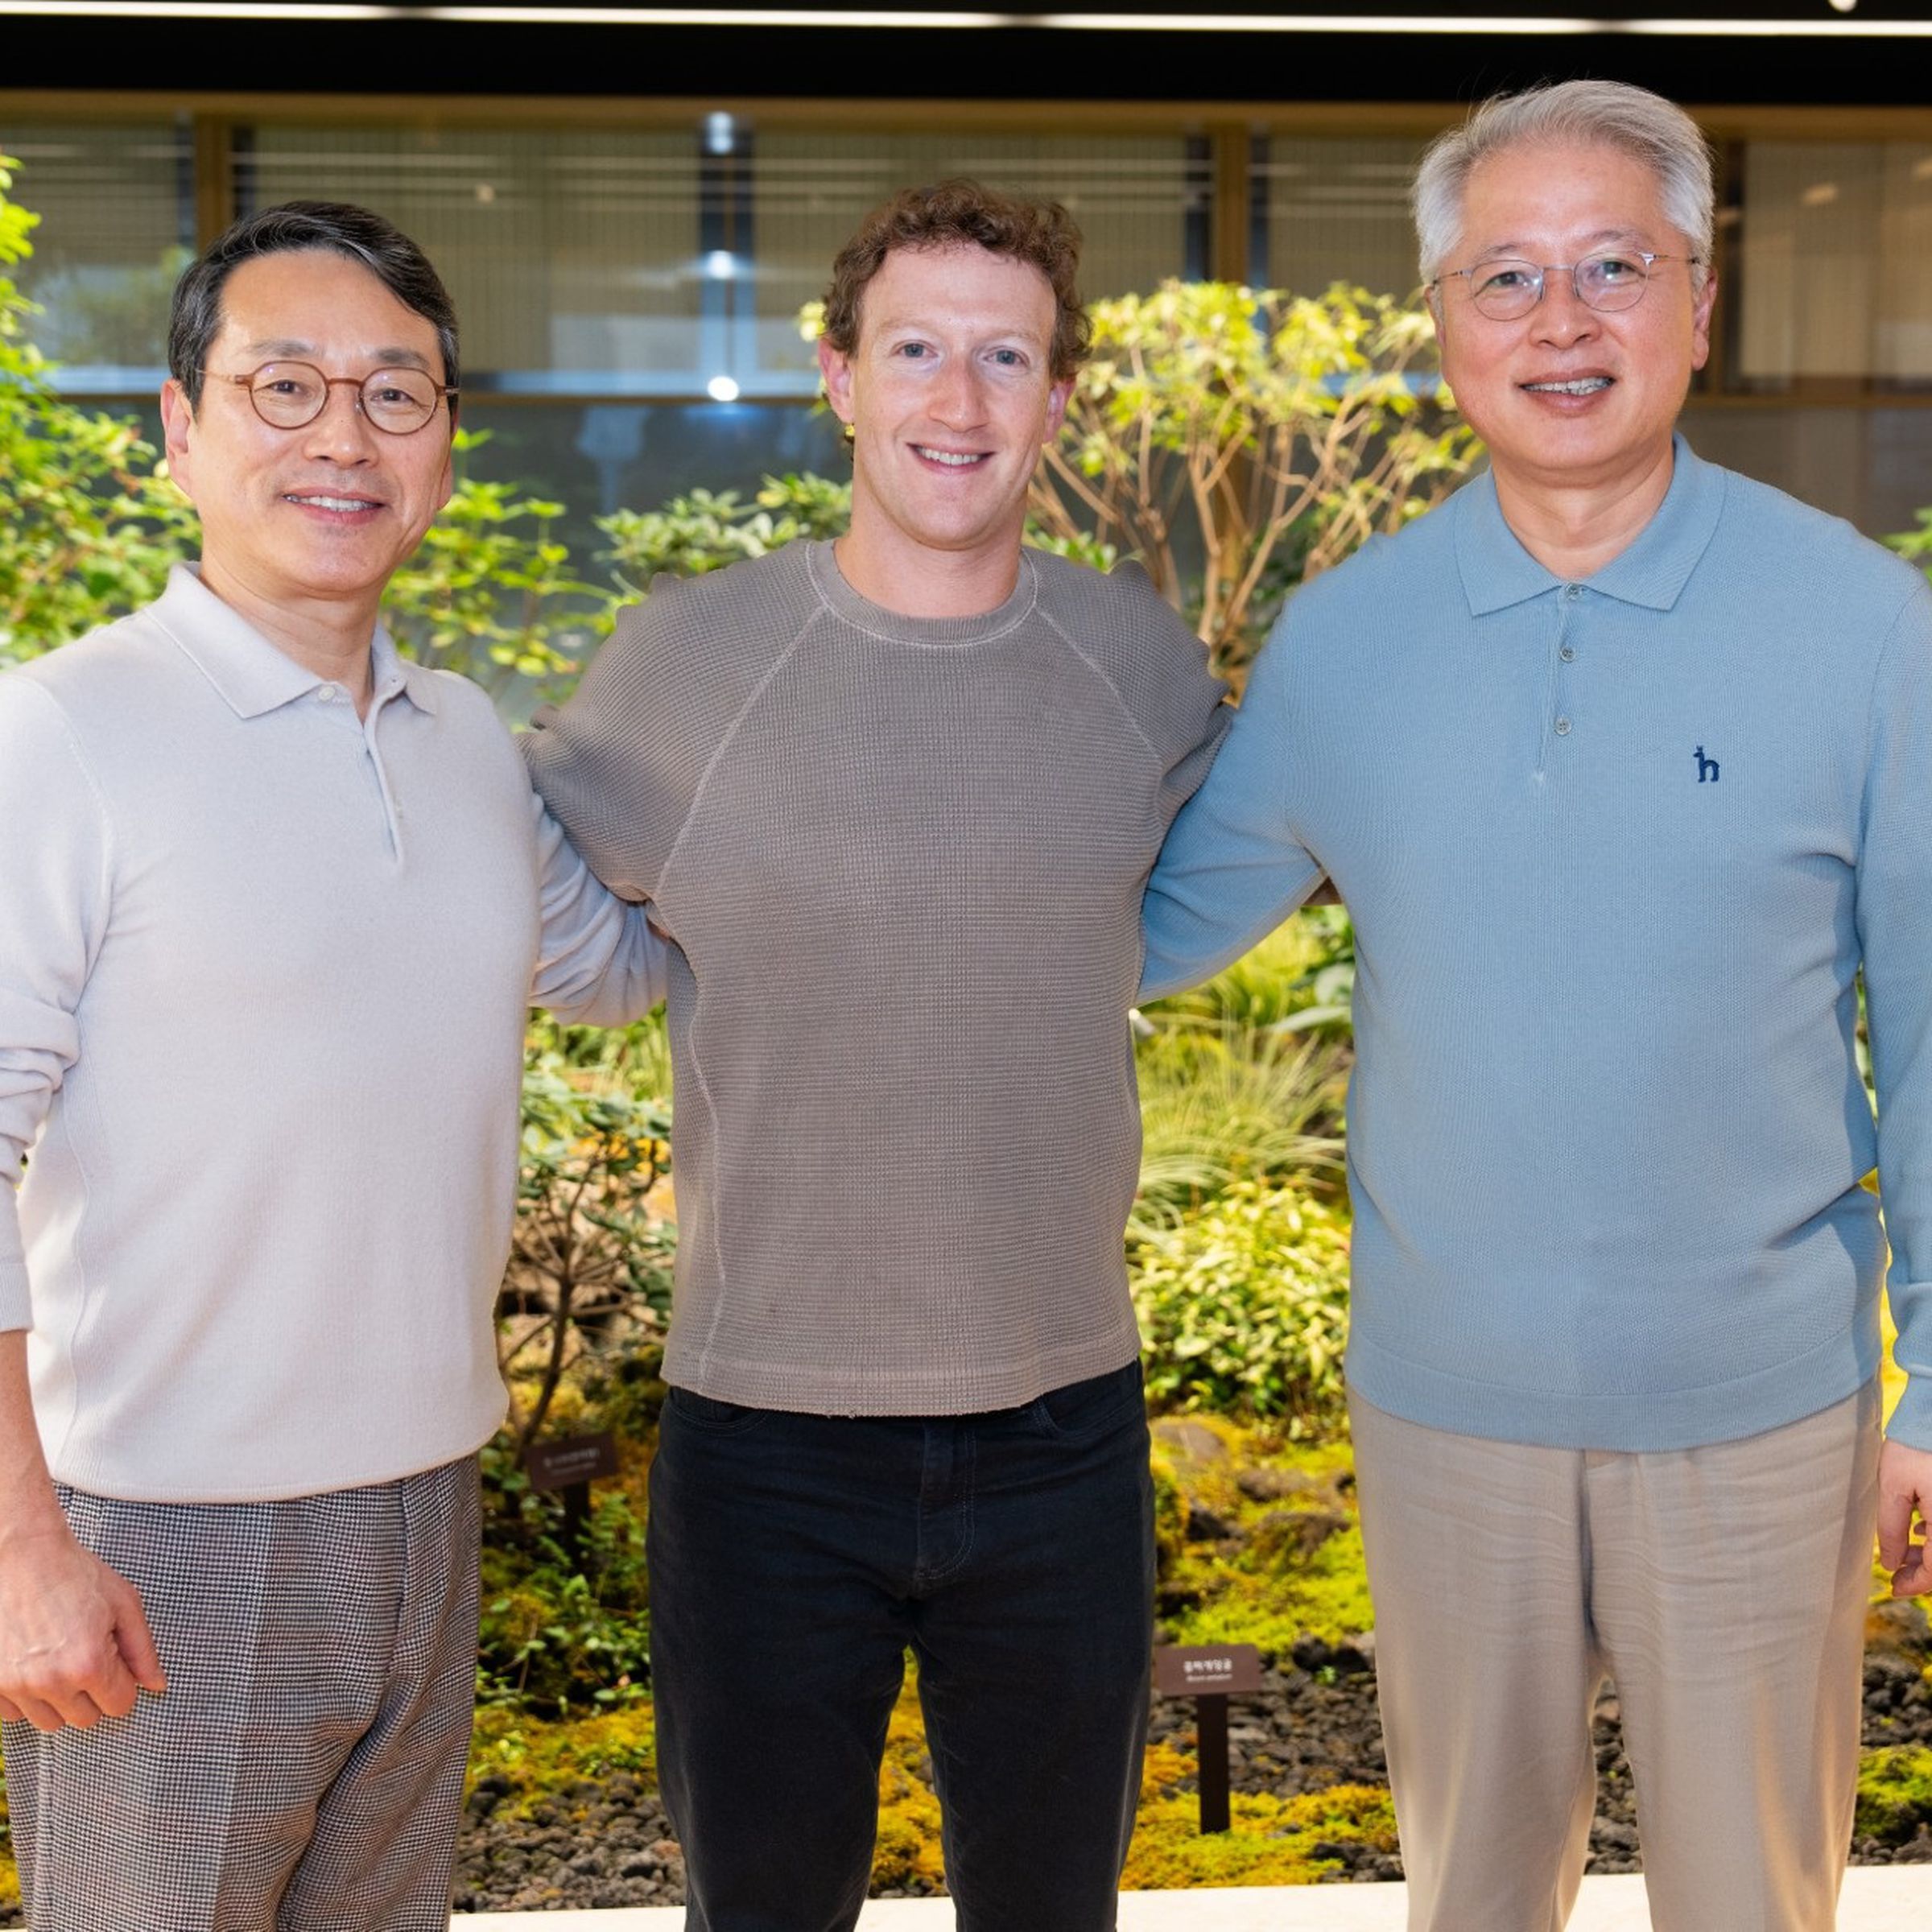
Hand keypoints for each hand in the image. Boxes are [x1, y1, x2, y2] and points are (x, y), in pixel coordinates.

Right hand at [0, 1521, 165, 1730]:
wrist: (23, 1556)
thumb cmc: (74, 1574)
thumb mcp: (124, 1603)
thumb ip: (143, 1650)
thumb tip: (157, 1684)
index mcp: (89, 1663)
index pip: (120, 1705)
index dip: (123, 1683)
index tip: (115, 1663)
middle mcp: (51, 1682)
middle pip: (85, 1719)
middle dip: (94, 1693)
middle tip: (88, 1657)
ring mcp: (16, 1686)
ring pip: (49, 1722)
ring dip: (60, 1699)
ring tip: (61, 1660)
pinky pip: (15, 1714)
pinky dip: (27, 1697)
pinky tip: (35, 1666)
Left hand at [1878, 1435, 1931, 1597]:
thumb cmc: (1913, 1447)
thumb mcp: (1893, 1487)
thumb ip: (1892, 1529)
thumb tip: (1890, 1563)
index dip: (1915, 1584)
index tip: (1894, 1588)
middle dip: (1922, 1569)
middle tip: (1895, 1571)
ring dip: (1930, 1552)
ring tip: (1903, 1549)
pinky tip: (1921, 1526)